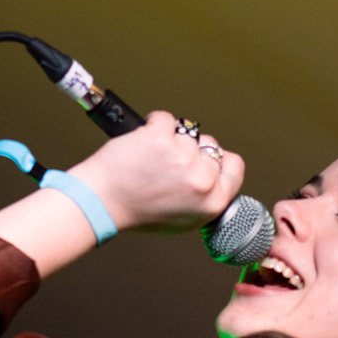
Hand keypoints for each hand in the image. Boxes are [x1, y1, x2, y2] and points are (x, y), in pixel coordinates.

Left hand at [68, 111, 246, 233]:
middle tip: (166, 165)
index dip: (219, 160)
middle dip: (190, 150)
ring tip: (149, 158)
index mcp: (212, 202)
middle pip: (209, 147)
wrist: (103, 202)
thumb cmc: (137, 211)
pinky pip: (165, 119)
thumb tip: (216, 176)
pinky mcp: (161, 138)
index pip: (234, 166)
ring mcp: (182, 157)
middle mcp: (201, 180)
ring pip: (186, 133)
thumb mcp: (184, 219)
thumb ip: (205, 198)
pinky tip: (143, 143)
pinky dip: (153, 124)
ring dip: (169, 139)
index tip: (204, 159)